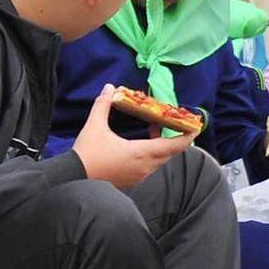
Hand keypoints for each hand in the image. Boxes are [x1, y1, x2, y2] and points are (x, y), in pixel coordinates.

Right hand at [71, 85, 195, 188]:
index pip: (173, 146)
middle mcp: (144, 167)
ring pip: (159, 161)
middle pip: (169, 153)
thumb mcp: (94, 125)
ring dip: (161, 146)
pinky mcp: (131, 181)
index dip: (187, 137)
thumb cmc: (87, 153)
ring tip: (154, 129)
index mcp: (141, 153)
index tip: (196, 128)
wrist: (73, 177)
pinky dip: (152, 154)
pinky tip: (141, 144)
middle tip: (175, 123)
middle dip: (174, 138)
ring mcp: (138, 176)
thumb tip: (109, 87)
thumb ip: (103, 105)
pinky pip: (149, 167)